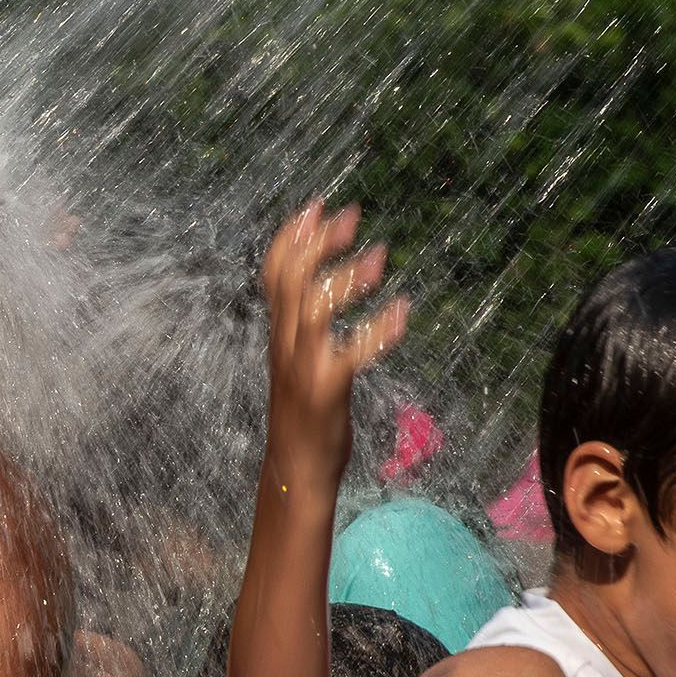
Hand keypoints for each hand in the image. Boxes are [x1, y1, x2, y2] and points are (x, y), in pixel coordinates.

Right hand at [262, 200, 408, 489]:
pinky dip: (377, 331)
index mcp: (280, 335)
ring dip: (346, 280)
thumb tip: (324, 286)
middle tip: (351, 215)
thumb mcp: (297, 360)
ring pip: (314, 311)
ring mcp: (304, 367)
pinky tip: (402, 313)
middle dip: (319, 243)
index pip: (274, 276)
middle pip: (292, 282)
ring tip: (380, 258)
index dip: (290, 238)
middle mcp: (286, 345)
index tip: (315, 206)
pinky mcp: (327, 390)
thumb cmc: (304, 415)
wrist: (295, 470)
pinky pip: (351, 354)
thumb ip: (304, 324)